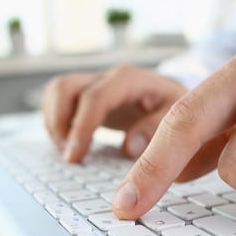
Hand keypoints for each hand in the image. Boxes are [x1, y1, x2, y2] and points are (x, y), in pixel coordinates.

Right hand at [42, 65, 186, 161]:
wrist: (181, 99)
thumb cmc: (180, 109)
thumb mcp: (180, 119)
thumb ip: (156, 130)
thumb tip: (129, 148)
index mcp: (130, 80)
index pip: (95, 98)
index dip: (81, 127)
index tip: (74, 156)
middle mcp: (108, 78)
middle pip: (64, 88)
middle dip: (59, 124)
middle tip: (70, 157)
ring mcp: (96, 85)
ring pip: (57, 93)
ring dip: (54, 123)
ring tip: (68, 152)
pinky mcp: (89, 98)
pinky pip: (60, 102)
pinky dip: (58, 124)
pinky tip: (71, 146)